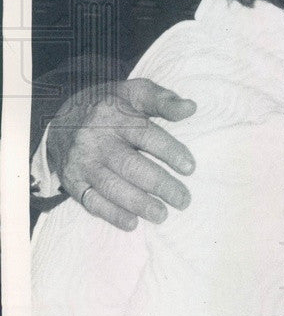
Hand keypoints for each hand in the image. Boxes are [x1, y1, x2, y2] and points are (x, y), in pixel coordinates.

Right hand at [47, 79, 197, 230]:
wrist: (61, 119)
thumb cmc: (111, 106)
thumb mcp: (135, 92)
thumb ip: (163, 100)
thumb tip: (191, 108)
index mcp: (114, 116)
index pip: (146, 135)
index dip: (169, 152)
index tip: (190, 168)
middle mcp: (95, 141)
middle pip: (130, 165)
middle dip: (159, 184)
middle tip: (183, 200)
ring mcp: (81, 163)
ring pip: (111, 187)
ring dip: (139, 204)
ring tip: (163, 214)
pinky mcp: (72, 182)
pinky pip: (91, 201)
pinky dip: (112, 215)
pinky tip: (133, 222)